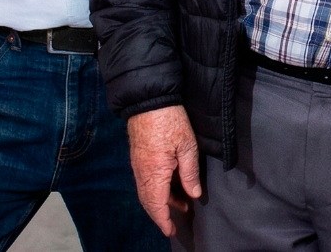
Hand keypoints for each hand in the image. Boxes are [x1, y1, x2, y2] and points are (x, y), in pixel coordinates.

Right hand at [127, 106, 201, 236]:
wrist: (149, 99)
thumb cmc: (170, 119)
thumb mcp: (187, 145)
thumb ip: (190, 173)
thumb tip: (193, 194)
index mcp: (154, 173)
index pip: (157, 206)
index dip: (164, 221)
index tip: (171, 231)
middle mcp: (142, 173)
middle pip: (150, 202)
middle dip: (164, 213)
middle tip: (181, 216)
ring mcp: (137, 165)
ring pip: (146, 192)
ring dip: (161, 200)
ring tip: (181, 200)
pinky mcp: (137, 157)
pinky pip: (144, 181)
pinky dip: (155, 189)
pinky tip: (168, 184)